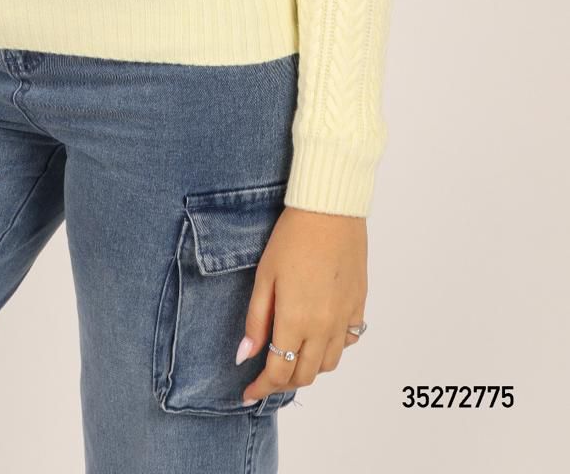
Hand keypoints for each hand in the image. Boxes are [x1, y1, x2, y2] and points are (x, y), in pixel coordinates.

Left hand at [237, 206, 367, 402]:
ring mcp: (345, 318)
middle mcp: (324, 328)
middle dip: (282, 383)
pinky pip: (349, 342)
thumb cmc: (292, 238)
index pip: (278, 373)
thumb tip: (245, 355)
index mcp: (296, 322)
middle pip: (305, 376)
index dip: (261, 388)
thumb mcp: (264, 277)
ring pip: (329, 364)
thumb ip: (256, 320)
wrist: (330, 211)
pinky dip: (332, 349)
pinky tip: (319, 336)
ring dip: (308, 369)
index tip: (247, 394)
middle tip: (266, 377)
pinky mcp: (359, 306)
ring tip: (291, 357)